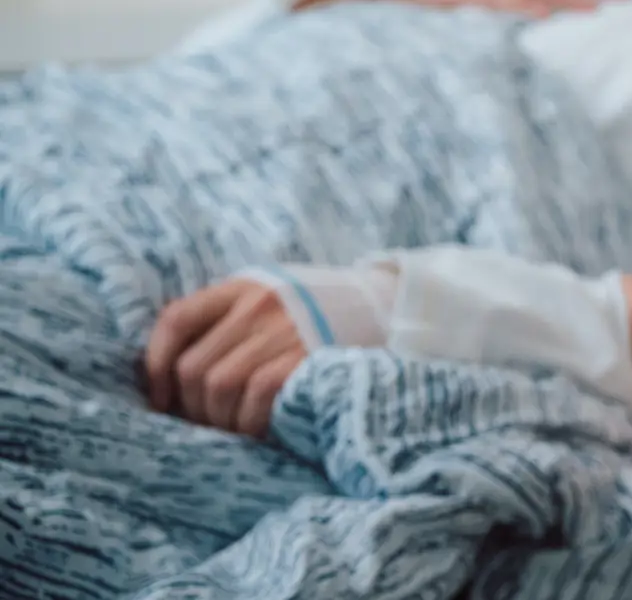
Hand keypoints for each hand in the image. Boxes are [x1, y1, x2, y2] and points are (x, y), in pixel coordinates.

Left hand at [144, 278, 307, 437]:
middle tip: (208, 424)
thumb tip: (174, 378)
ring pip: (219, 386)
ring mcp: (284, 330)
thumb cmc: (321, 315)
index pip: (176, 320)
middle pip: (194, 366)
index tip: (161, 399)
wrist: (389, 306)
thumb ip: (231, 322)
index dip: (155, 364)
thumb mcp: (272, 301)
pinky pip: (256, 396)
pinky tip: (261, 430)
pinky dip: (251, 421)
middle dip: (192, 407)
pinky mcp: (307, 356)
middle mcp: (259, 304)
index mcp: (243, 288)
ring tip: (236, 430)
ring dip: (221, 420)